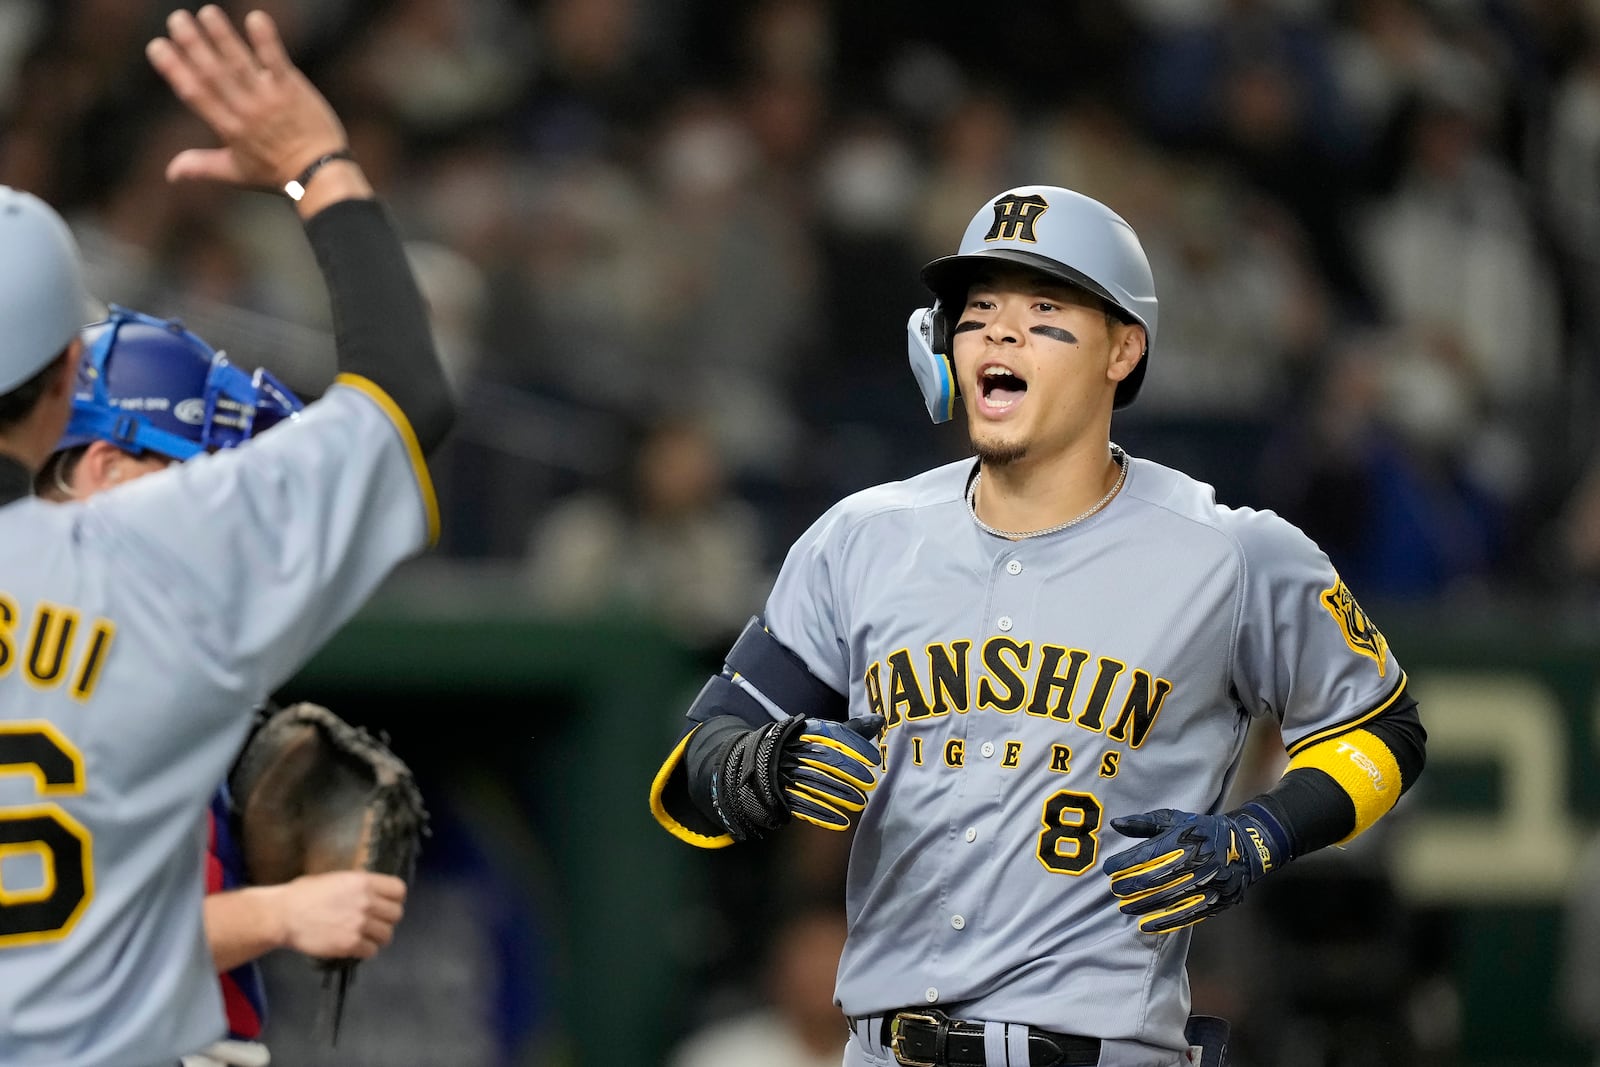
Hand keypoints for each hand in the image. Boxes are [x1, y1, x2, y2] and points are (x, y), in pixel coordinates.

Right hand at [145, 6, 357, 195]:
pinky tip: (255, 18)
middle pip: (213, 73)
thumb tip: (170, 172)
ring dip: (222, 36)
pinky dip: (266, 41)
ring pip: (240, 64)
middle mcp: (244, 111)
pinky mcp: (292, 90)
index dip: (174, 69)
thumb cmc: (277, 174)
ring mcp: (268, 100)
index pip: (194, 93)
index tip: (157, 47)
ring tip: (207, 13)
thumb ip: (202, 166)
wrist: (319, 175)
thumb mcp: (236, 173)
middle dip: (192, 44)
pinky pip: (277, 62)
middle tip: (176, 19)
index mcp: (227, 128)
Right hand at [274, 870, 406, 959]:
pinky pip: (371, 951)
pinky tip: (354, 946)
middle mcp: (367, 902)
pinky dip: (365, 951)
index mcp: (364, 882)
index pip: (399, 891)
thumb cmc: (305, 893)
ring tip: (364, 937)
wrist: (283, 914)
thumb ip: (359, 886)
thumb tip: (375, 893)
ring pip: (387, 935)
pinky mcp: (350, 944)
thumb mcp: (337, 879)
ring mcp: (360, 924)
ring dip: (377, 937)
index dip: (394, 899)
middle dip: (386, 920)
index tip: (385, 904)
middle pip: (396, 914)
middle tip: (374, 923)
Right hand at [711, 714, 884, 839]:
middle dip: (849, 773)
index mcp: (803, 732)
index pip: (831, 734)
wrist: (752, 763)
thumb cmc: (797, 746)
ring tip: (860, 803)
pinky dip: (823, 815)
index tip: (872, 759)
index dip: (853, 746)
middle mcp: (793, 750)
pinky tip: (842, 821)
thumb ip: (850, 730)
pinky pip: (803, 805)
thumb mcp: (819, 733)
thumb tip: (879, 720)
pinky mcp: (780, 795)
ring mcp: (785, 773)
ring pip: (815, 784)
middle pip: (824, 760)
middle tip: (869, 782)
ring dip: (839, 795)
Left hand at [1101, 803, 1287, 933]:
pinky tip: (1146, 925)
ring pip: (1168, 899)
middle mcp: (1196, 863)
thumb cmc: (1202, 831)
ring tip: (1124, 908)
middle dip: (1130, 886)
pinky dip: (1164, 923)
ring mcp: (1207, 884)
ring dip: (1142, 906)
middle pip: (1155, 879)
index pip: (1147, 855)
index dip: (1125, 864)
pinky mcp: (1215, 901)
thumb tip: (1115, 824)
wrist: (1246, 847)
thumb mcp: (1175, 820)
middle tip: (1114, 890)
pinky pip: (1186, 915)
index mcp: (1184, 840)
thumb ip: (1144, 823)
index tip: (1109, 869)